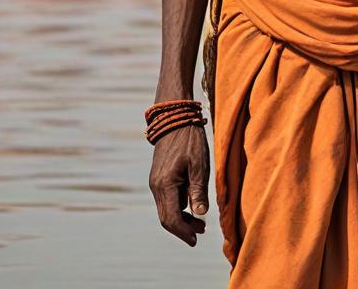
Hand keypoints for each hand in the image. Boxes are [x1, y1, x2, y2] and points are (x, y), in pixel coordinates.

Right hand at [148, 124, 209, 245]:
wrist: (174, 117)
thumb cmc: (189, 139)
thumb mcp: (199, 164)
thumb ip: (198, 190)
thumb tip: (200, 214)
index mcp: (165, 185)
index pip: (172, 218)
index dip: (183, 232)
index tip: (196, 240)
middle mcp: (156, 186)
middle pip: (166, 217)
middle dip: (183, 229)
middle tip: (201, 233)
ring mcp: (156, 181)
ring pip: (166, 209)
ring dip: (182, 218)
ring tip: (201, 223)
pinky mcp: (159, 176)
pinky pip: (167, 198)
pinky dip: (179, 206)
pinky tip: (192, 206)